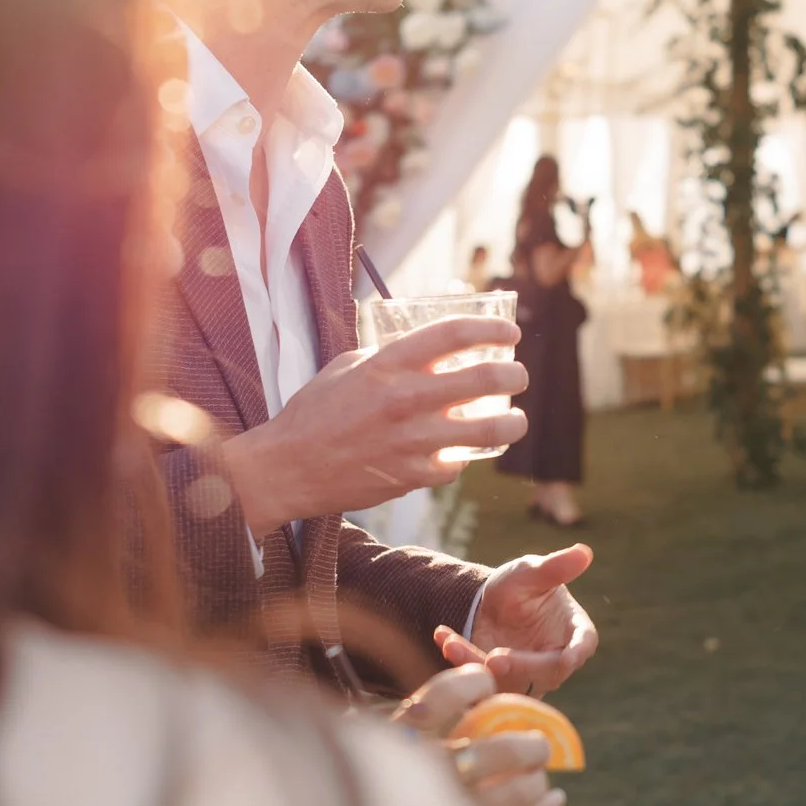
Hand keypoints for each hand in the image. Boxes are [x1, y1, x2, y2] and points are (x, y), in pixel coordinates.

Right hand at [218, 316, 528, 532]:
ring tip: (515, 420)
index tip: (509, 333)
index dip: (491, 329)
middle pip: (485, 378)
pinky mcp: (412, 476)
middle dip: (514, 374)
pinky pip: (456, 465)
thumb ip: (389, 355)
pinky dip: (461, 458)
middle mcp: (405, 399)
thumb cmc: (314, 412)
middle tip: (517, 376)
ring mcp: (412, 441)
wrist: (287, 468)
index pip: (454, 334)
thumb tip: (430, 348)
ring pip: (489, 429)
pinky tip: (459, 452)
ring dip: (513, 423)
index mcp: (387, 364)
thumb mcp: (347, 367)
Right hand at [393, 663, 565, 805]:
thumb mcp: (391, 738)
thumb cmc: (386, 773)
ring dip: (536, 780)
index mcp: (402, 740)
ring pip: (513, 793)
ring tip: (538, 773)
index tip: (485, 683)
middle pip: (497, 753)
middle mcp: (424, 774)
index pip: (443, 697)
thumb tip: (485, 680)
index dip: (471, 683)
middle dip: (530, 745)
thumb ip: (428, 713)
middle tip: (539, 743)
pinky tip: (556, 799)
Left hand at [432, 543, 597, 696]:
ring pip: (509, 681)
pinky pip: (481, 682)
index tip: (567, 658)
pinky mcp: (499, 685)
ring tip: (452, 643)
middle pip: (546, 673)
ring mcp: (528, 678)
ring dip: (479, 664)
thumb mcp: (531, 572)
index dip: (576, 653)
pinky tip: (443, 637)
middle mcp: (554, 661)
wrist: (485, 604)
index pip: (583, 646)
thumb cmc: (518, 585)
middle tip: (493, 659)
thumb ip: (555, 567)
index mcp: (574, 633)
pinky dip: (460, 661)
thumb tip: (584, 552)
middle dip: (520, 667)